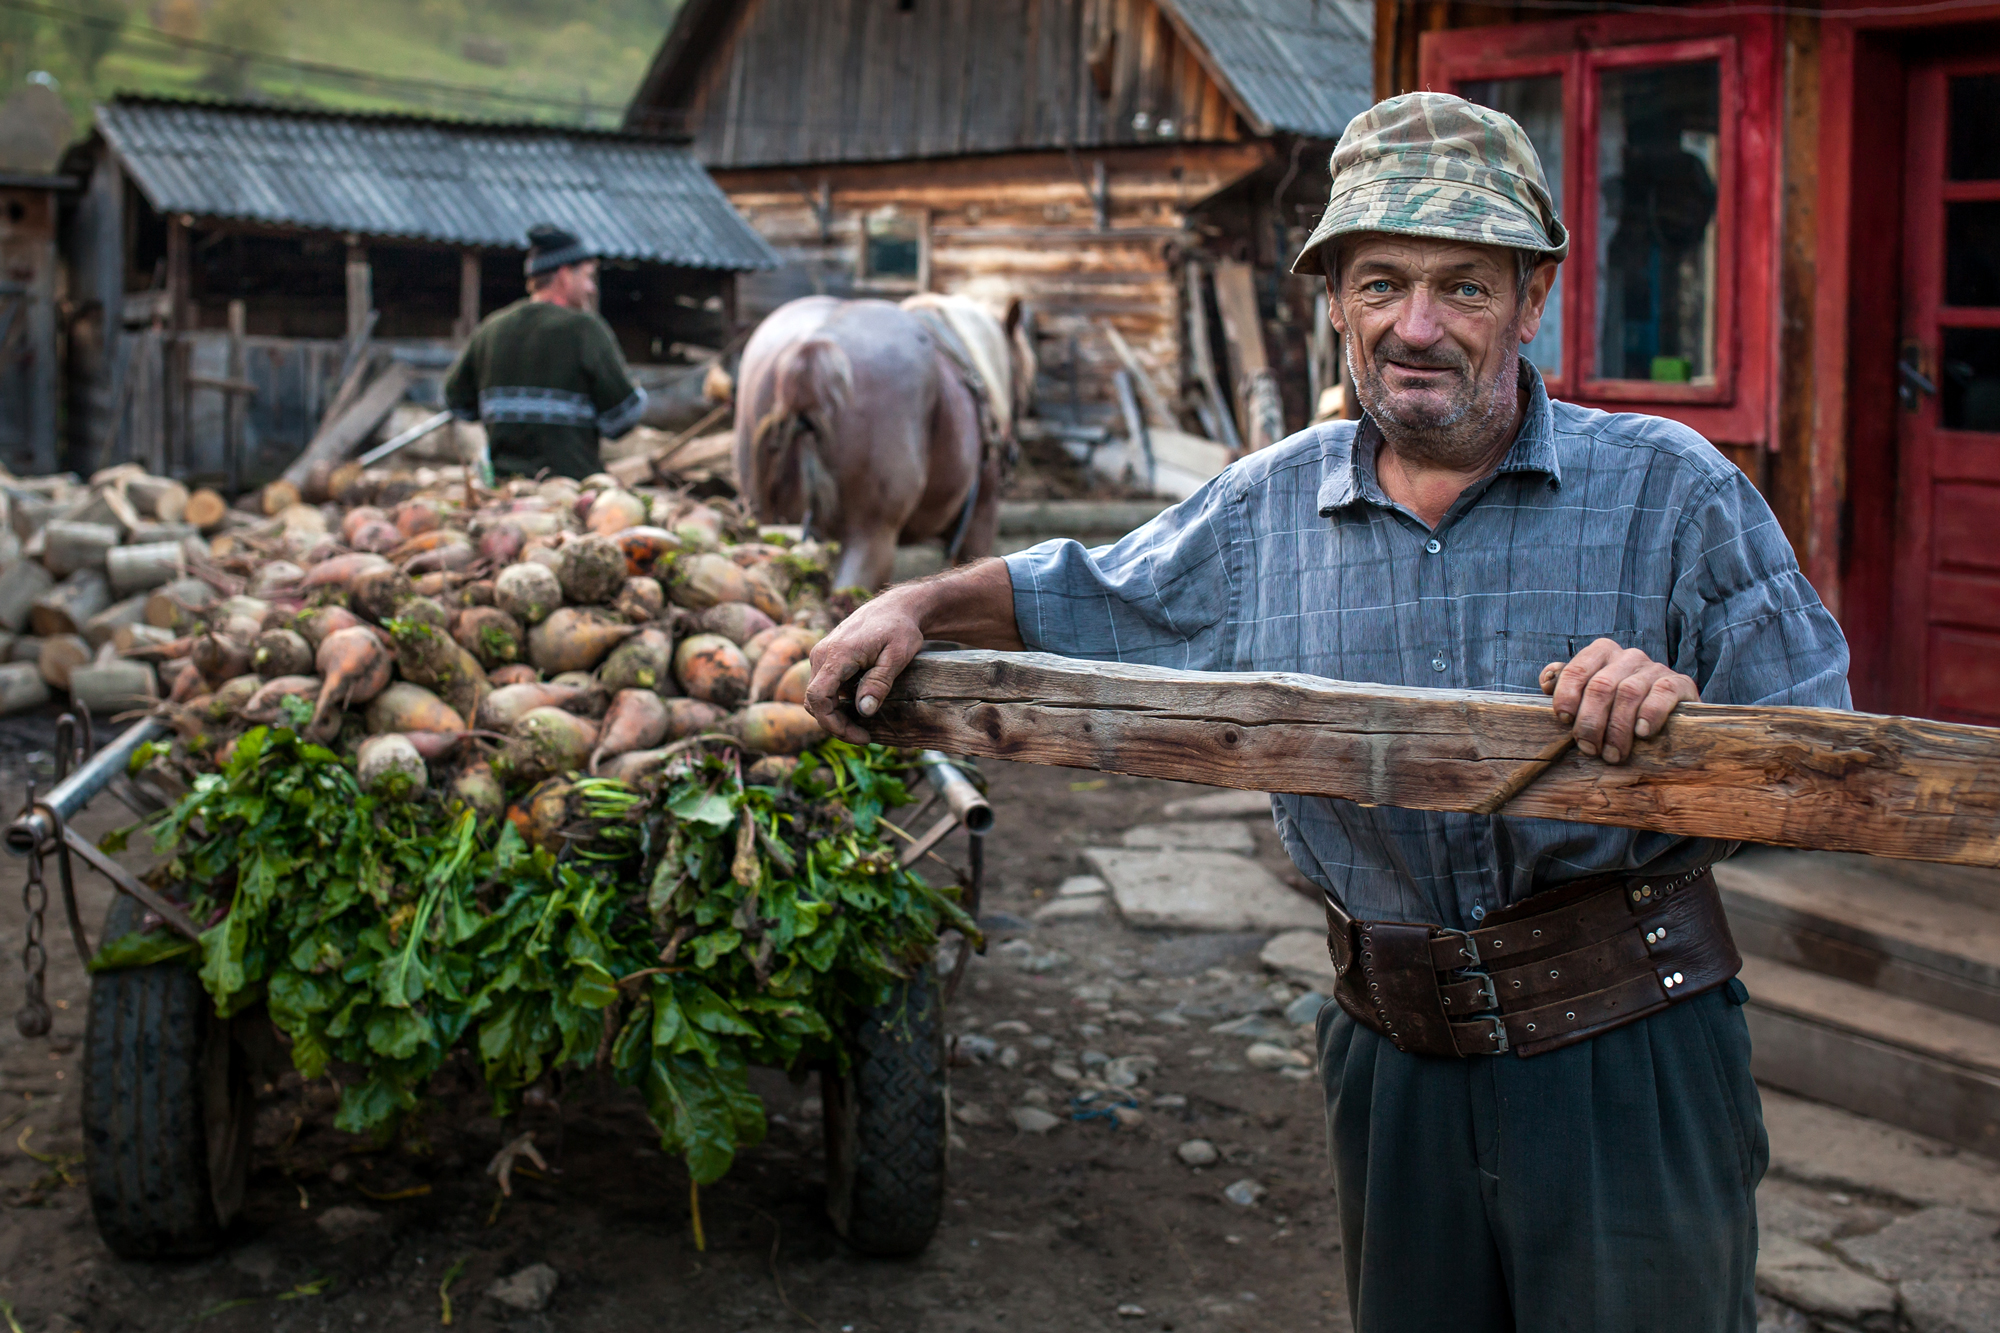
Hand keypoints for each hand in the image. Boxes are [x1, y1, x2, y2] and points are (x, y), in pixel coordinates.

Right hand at [802, 588, 928, 742]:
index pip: (818, 697)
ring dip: (835, 716)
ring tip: (862, 726)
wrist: (895, 607)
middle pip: (815, 702)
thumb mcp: (897, 656)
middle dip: (836, 725)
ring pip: (816, 697)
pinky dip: (836, 703)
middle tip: (865, 737)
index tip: (860, 736)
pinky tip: (859, 708)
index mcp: (837, 654)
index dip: (834, 724)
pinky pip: (823, 687)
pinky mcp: (826, 658)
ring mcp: (821, 655)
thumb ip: (879, 683)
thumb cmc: (900, 629)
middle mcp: (821, 654)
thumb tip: (863, 711)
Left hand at [1538, 639, 1697, 764]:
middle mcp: (1627, 656)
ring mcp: (1654, 668)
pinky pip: (1662, 693)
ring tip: (1613, 754)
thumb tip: (1546, 682)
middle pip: (1600, 686)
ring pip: (1628, 693)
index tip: (1565, 721)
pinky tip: (1642, 733)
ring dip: (1617, 729)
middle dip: (1591, 722)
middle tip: (1590, 749)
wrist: (1672, 711)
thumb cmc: (1620, 705)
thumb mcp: (1591, 694)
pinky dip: (1650, 714)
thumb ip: (1567, 686)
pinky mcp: (1680, 683)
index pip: (1576, 669)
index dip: (1567, 696)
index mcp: (1601, 653)